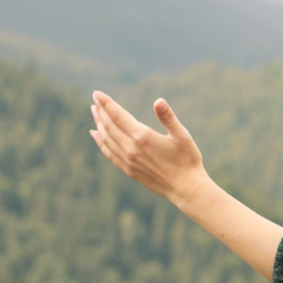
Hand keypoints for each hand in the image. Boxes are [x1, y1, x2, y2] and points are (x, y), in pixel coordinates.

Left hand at [89, 92, 207, 202]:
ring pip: (107, 139)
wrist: (185, 189)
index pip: (118, 115)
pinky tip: (96, 135)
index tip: (97, 93)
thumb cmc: (187, 160)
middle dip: (101, 111)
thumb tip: (159, 101)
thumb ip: (168, 117)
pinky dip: (100, 142)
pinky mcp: (129, 170)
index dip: (106, 103)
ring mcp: (128, 160)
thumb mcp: (182, 136)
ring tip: (95, 113)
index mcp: (142, 137)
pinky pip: (109, 153)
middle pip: (109, 126)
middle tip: (95, 100)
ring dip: (99, 124)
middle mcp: (131, 148)